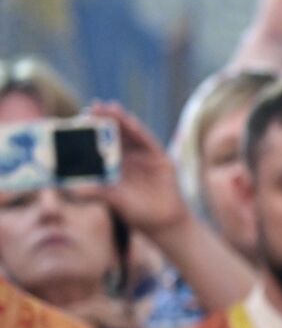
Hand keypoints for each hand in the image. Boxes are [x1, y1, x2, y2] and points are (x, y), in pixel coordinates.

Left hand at [91, 101, 190, 238]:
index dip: (91, 131)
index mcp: (113, 164)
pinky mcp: (159, 157)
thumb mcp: (114, 200)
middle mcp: (127, 157)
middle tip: (93, 106)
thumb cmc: (136, 212)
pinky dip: (138, 130)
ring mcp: (143, 155)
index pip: (100, 143)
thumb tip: (71, 187)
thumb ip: (96, 191)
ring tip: (109, 107)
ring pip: (130, 133)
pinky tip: (129, 121)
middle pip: (114, 133)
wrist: (163, 221)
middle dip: (104, 119)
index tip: (78, 119)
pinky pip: (147, 141)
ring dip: (120, 119)